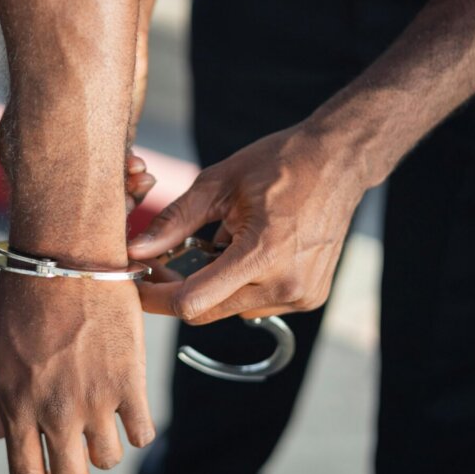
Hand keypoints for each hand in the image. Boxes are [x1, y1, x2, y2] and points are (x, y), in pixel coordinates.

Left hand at [0, 273, 154, 473]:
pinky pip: (143, 434)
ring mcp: (95, 400)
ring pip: (109, 459)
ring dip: (106, 444)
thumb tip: (1, 434)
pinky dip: (138, 427)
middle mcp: (56, 412)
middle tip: (79, 446)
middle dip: (74, 470)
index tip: (48, 467)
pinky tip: (130, 405)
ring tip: (105, 415)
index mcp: (17, 407)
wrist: (66, 260)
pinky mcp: (130, 381)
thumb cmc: (23, 300)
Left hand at [128, 122, 367, 323]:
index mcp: (261, 254)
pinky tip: (253, 251)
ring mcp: (301, 295)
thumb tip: (136, 250)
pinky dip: (243, 285)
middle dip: (178, 291)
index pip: (192, 301)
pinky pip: (258, 304)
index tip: (136, 284)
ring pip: (231, 309)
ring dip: (214, 286)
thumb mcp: (219, 184)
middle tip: (163, 263)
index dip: (155, 298)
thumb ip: (174, 221)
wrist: (338, 163)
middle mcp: (285, 284)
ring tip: (222, 244)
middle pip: (207, 311)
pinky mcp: (310, 298)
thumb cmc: (279, 164)